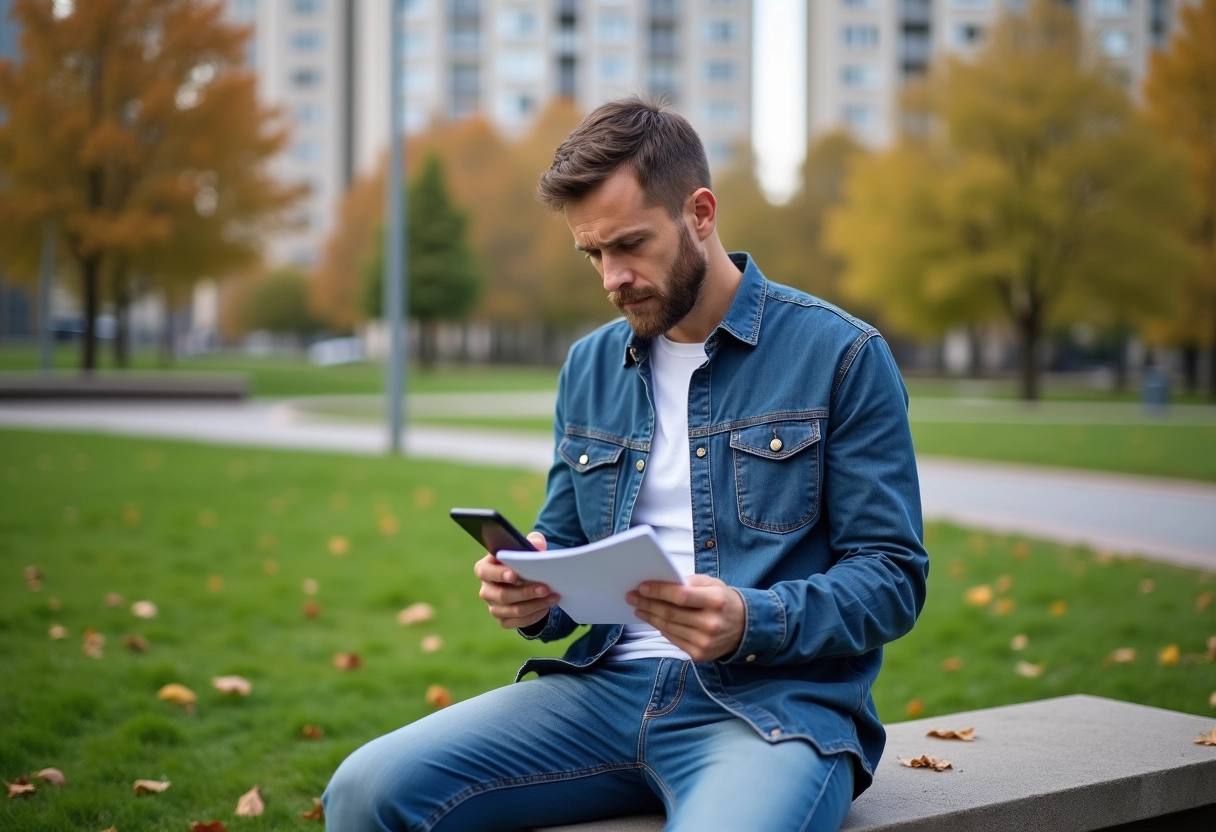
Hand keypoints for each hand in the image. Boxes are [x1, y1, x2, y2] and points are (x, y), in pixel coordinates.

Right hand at [474, 531, 559, 629]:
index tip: (514, 574)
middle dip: (525, 592)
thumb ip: (532, 542)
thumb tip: (537, 543)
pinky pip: (518, 622)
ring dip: (535, 604)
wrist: (524, 582)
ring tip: (553, 597)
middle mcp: (486, 590)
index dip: (499, 574)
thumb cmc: (521, 562)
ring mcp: (494, 607)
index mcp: (485, 568)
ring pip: (513, 610)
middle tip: (545, 588)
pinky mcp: (503, 620)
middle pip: (502, 595)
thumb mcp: (526, 549)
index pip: (485, 571)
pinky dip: (534, 615)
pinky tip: (546, 607)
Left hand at [626, 574, 745, 661]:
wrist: (745, 628)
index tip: (641, 587)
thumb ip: (688, 583)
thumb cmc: (724, 601)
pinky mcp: (700, 654)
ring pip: (668, 628)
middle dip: (648, 604)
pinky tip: (653, 620)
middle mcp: (711, 623)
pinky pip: (673, 639)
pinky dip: (661, 629)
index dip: (659, 591)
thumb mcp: (712, 584)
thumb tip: (661, 583)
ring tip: (638, 608)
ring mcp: (705, 642)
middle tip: (632, 597)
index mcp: (715, 601)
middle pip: (671, 613)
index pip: (680, 596)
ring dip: (650, 617)